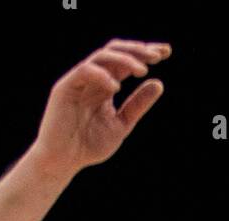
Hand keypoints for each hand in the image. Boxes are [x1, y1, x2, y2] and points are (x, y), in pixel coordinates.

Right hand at [33, 39, 170, 178]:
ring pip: (102, 56)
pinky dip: (102, 76)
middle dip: (138, 50)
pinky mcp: (65, 87)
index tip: (166, 53)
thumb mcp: (121, 124)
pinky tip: (116, 87)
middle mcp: (93, 78)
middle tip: (158, 55)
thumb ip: (137, 105)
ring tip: (141, 70)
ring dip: (124, 60)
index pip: (126, 61)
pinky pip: (84, 71)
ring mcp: (78, 80)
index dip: (145, 54)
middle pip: (116, 51)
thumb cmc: (88, 146)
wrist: (62, 162)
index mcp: (106, 85)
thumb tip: (159, 83)